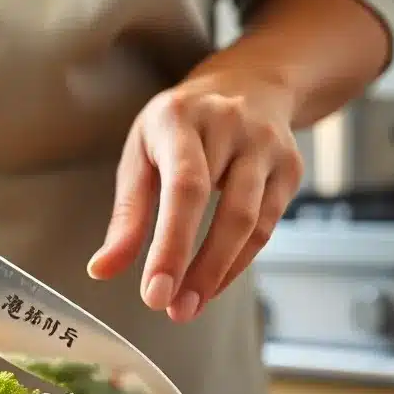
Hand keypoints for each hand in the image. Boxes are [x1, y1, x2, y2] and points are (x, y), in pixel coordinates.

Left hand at [88, 75, 303, 322]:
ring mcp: (268, 146)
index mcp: (180, 118)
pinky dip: (238, 263)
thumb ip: (126, 215)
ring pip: (253, 223)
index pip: (184, 188)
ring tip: (189, 305)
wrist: (247, 83)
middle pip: (226, 210)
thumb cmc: (180, 126)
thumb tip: (102, 270)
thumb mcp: (142, 154)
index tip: (154, 292)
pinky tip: (213, 283)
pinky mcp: (291, 168)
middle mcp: (231, 126)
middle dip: (199, 269)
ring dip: (220, 273)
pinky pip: (267, 227)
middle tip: (173, 310)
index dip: (170, 245)